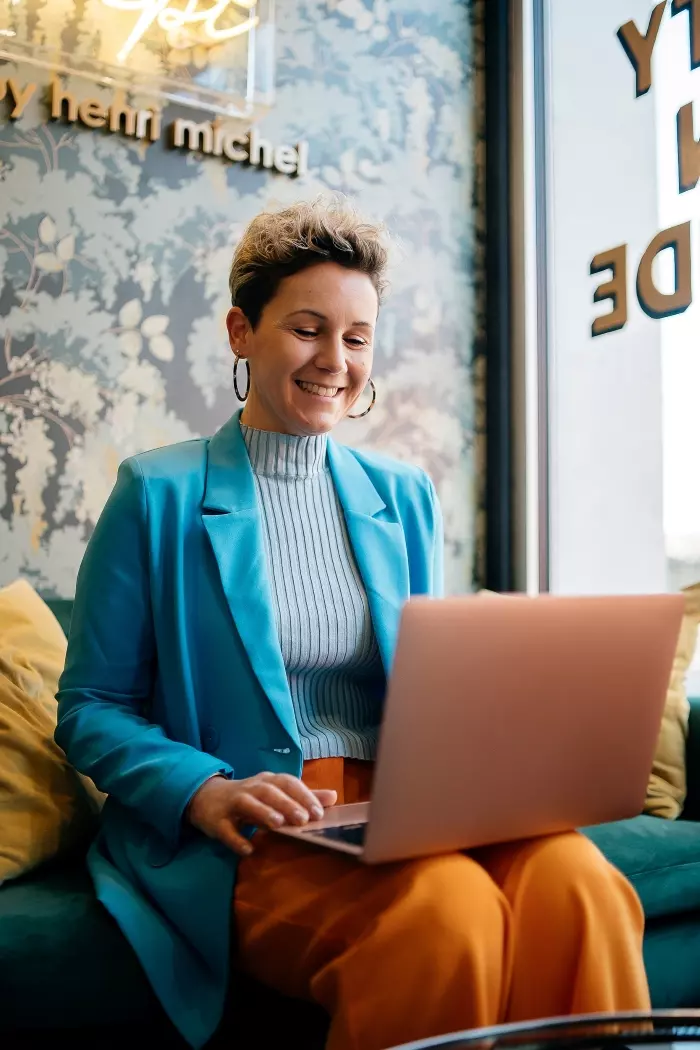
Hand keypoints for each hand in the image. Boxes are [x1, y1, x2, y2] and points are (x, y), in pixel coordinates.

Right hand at [186, 772, 336, 855]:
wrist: (207, 799)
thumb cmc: (250, 798)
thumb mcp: (276, 794)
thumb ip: (303, 797)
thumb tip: (333, 797)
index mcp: (268, 781)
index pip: (287, 783)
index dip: (303, 795)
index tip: (318, 813)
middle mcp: (251, 788)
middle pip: (269, 791)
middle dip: (287, 804)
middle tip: (303, 819)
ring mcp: (232, 802)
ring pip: (247, 803)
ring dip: (263, 812)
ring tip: (278, 825)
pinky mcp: (217, 820)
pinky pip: (226, 829)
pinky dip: (235, 839)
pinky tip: (247, 849)